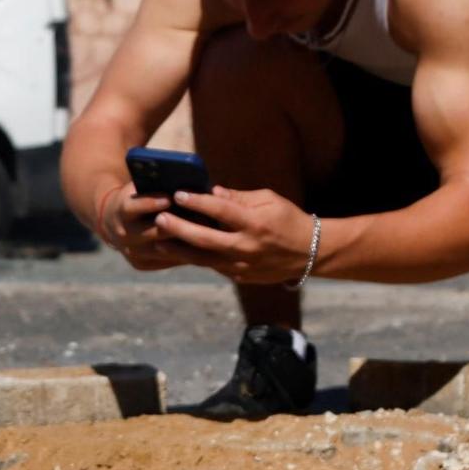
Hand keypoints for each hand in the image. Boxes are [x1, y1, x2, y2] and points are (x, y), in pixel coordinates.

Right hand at [95, 183, 205, 271]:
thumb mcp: (140, 186)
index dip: (151, 203)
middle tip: (200, 217)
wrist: (113, 221)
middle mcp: (124, 234)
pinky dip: (184, 252)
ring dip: (185, 240)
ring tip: (208, 232)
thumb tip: (186, 182)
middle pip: (152, 231)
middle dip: (176, 224)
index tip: (169, 198)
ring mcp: (132, 252)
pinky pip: (166, 260)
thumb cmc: (137, 196)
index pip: (133, 207)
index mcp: (121, 210)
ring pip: (163, 249)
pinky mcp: (141, 264)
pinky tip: (203, 245)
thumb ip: (156, 183)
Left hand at [153, 187, 317, 284]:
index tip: (178, 193)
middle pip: (205, 239)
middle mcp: (247, 247)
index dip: (198, 201)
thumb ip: (239, 198)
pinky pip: (213, 267)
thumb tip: (213, 192)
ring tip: (159, 241)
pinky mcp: (240, 278)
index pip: (221, 211)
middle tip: (159, 219)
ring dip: (179, 250)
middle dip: (179, 228)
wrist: (309, 253)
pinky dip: (195, 259)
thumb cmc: (288, 219)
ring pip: (204, 259)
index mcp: (255, 224)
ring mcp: (242, 266)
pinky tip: (179, 252)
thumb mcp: (269, 200)